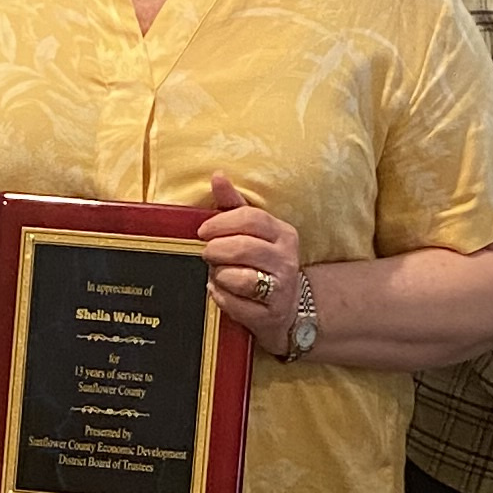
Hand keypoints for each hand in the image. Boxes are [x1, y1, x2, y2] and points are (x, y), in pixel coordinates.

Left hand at [199, 174, 306, 352]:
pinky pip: (235, 304)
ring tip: (218, 273)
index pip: (252, 218)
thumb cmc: (262, 264)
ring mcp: (281, 290)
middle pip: (243, 247)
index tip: (203, 231)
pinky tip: (221, 292)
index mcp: (283, 234)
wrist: (288, 309)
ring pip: (239, 278)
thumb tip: (218, 176)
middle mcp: (286, 260)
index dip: (221, 222)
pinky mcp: (270, 316)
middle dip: (216, 250)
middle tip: (207, 253)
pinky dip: (221, 297)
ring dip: (219, 276)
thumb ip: (233, 205)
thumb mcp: (253, 233)